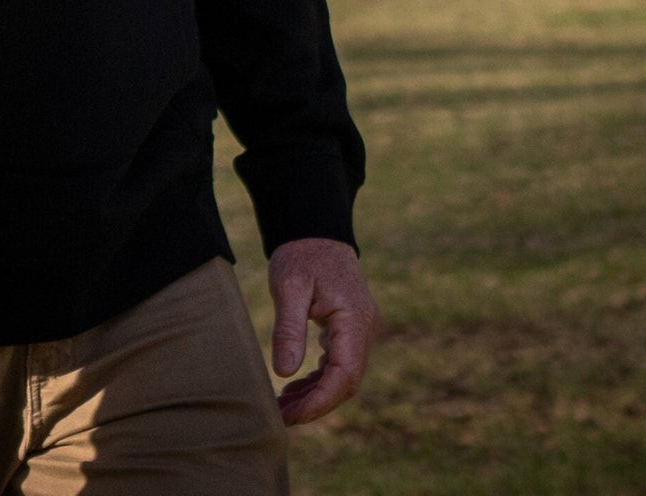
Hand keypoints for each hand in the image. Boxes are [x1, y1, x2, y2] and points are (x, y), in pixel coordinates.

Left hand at [268, 237, 378, 425]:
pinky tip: (294, 386)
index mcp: (355, 319)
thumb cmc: (301, 253)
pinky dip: (318, 378)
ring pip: (342, 375)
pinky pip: (338, 362)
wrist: (314, 229)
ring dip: (315, 393)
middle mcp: (364, 329)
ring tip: (282, 406)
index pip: (344, 374)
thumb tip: (283, 371)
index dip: (320, 400)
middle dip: (316, 403)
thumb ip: (288, 328)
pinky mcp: (349, 329)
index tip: (293, 415)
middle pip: (345, 381)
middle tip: (281, 416)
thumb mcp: (288, 285)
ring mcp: (359, 330)